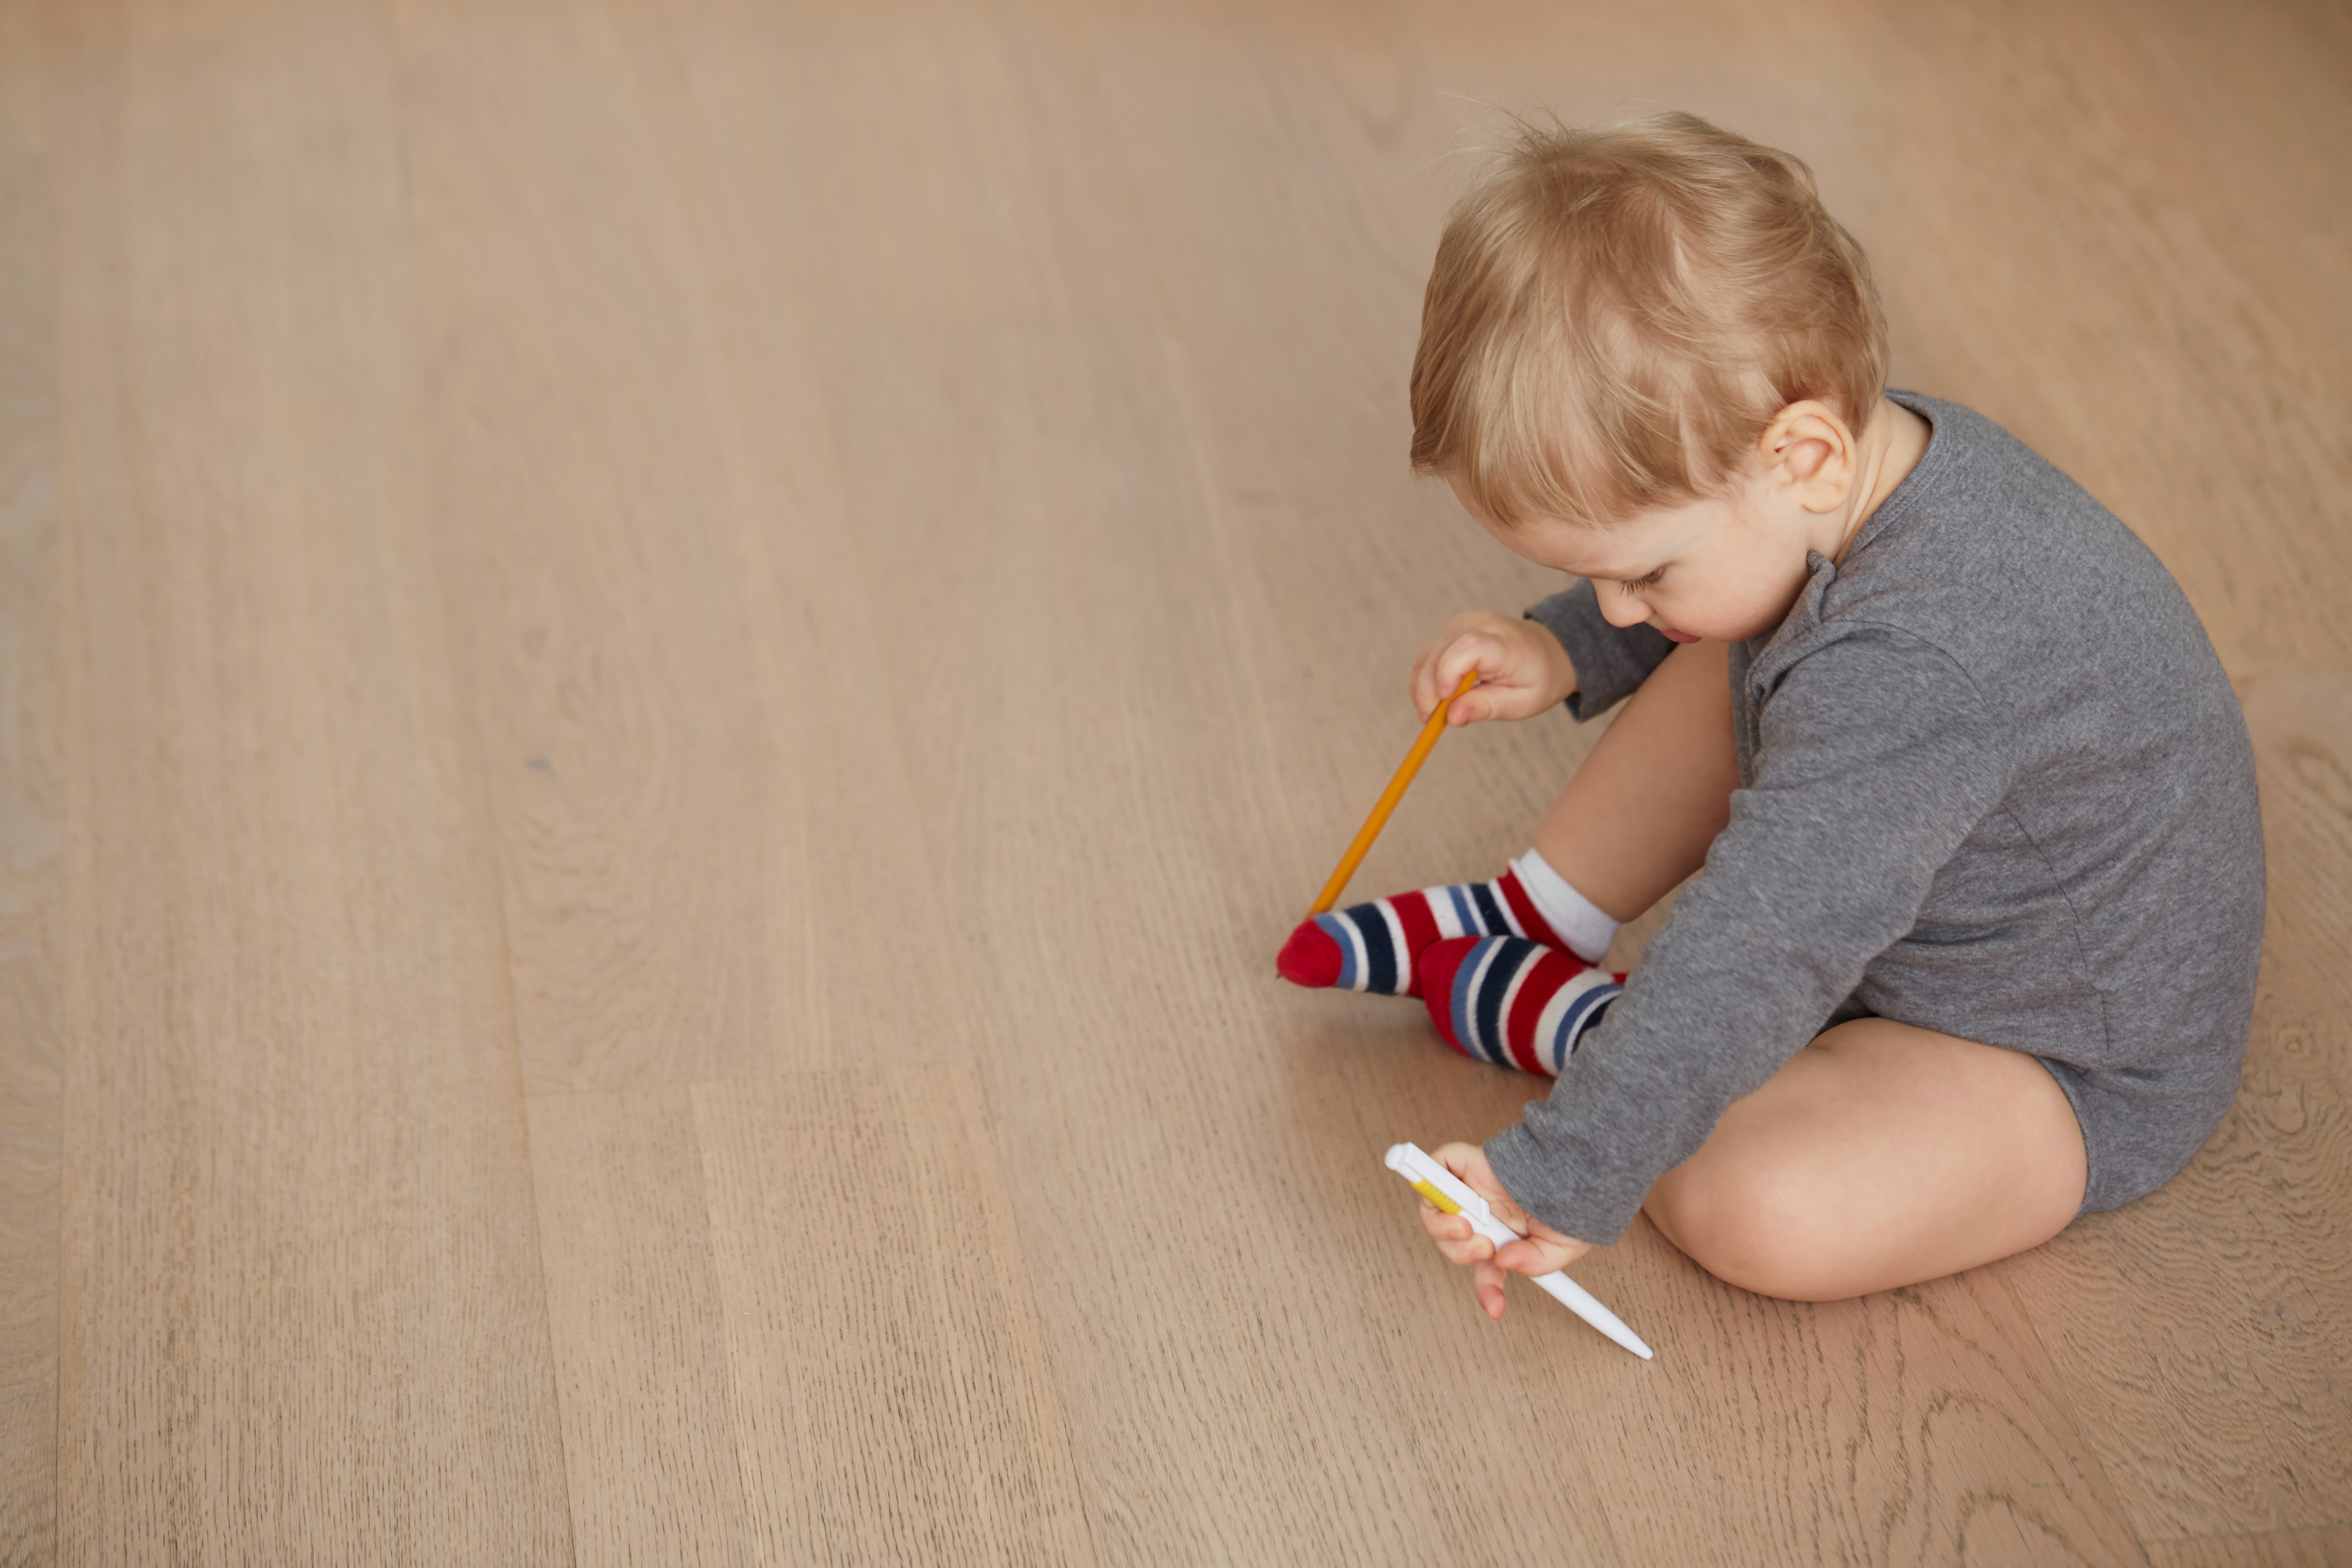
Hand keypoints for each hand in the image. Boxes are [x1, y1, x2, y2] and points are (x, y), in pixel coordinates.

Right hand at [1410, 612, 1576, 726]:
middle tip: (1431, 721)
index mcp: (1504, 644)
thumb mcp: (1520, 703)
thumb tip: (1451, 717)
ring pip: (1427, 654)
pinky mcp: (1453, 628)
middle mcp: (1480, 625)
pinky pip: (1429, 653)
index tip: (1443, 703)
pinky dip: (1425, 677)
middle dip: (1427, 690)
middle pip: (1439, 653)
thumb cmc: (1536, 678)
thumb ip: (1485, 708)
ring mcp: (1463, 623)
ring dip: (1422, 686)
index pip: (1467, 648)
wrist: (1547, 650)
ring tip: (1431, 713)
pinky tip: (1435, 697)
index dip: (1448, 673)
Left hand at [1415, 1141, 1593, 1319]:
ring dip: (1444, 1230)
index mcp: (1505, 1238)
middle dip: (1462, 1255)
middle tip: (1485, 1250)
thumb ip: (1537, 1263)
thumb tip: (1504, 1263)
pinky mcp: (1460, 1165)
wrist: (1573, 1159)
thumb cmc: (1571, 1196)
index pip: (1485, 1269)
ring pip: (1435, 1216)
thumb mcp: (1563, 1245)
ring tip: (1467, 1230)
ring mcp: (1469, 1191)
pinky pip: (1430, 1172)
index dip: (1487, 1289)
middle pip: (1452, 1245)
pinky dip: (1432, 1185)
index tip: (1496, 1307)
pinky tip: (1456, 1202)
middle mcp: (1483, 1217)